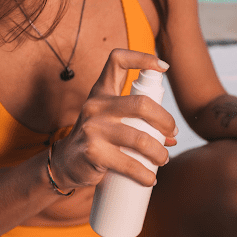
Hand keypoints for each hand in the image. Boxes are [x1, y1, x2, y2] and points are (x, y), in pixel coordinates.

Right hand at [51, 49, 176, 190]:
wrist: (64, 164)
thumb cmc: (96, 139)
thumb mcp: (113, 122)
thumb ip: (139, 123)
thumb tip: (172, 137)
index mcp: (101, 92)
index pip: (117, 61)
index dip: (142, 57)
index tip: (164, 66)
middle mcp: (96, 105)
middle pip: (142, 104)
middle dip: (165, 120)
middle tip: (172, 133)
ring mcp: (92, 128)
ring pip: (140, 138)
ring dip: (159, 152)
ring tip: (164, 159)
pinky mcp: (92, 152)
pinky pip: (129, 164)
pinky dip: (145, 174)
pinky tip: (151, 179)